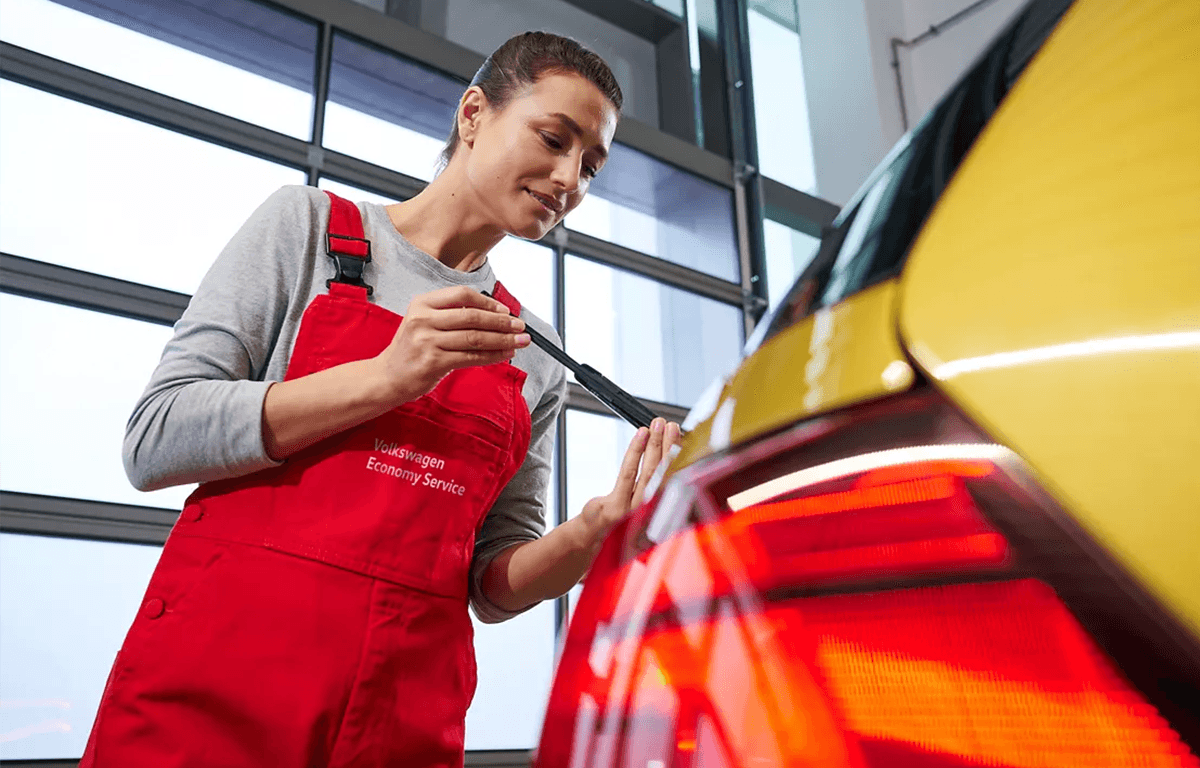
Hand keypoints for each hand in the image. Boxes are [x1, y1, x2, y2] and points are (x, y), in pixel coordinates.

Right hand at [372, 286, 529, 403]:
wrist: (387, 377)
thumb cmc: (411, 350)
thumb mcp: (423, 322)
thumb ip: (451, 315)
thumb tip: (493, 315)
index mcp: (422, 303)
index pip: (462, 295)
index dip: (488, 302)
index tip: (506, 310)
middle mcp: (423, 319)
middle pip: (472, 317)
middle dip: (502, 322)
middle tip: (521, 326)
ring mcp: (427, 341)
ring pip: (475, 338)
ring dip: (503, 340)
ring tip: (520, 341)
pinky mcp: (433, 362)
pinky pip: (471, 357)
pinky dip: (492, 356)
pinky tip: (505, 354)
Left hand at [578, 417, 682, 552]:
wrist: (593, 538)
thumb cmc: (619, 518)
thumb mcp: (642, 505)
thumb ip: (656, 487)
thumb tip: (667, 454)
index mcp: (663, 512)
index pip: (676, 480)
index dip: (681, 456)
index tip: (683, 437)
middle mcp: (654, 514)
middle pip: (666, 474)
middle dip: (671, 446)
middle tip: (671, 425)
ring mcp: (636, 513)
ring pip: (650, 472)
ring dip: (656, 445)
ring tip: (658, 425)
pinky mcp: (618, 508)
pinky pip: (629, 474)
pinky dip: (636, 451)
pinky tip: (641, 435)